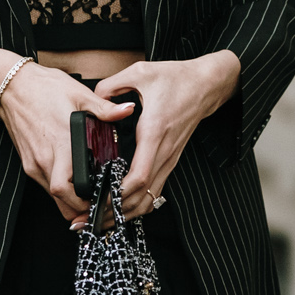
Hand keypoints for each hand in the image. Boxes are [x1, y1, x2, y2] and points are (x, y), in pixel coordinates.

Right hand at [0, 49, 126, 222]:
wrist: (11, 86)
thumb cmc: (43, 88)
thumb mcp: (79, 93)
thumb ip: (105, 108)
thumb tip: (128, 110)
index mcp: (60, 144)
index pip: (67, 189)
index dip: (85, 202)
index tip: (103, 201)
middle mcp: (44, 160)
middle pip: (61, 201)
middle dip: (81, 209)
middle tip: (100, 205)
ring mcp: (33, 164)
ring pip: (53, 196)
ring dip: (70, 201)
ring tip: (90, 195)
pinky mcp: (27, 163)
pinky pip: (45, 185)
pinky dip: (60, 190)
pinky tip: (73, 180)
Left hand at [100, 52, 240, 219]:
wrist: (206, 85)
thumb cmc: (175, 78)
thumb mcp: (140, 73)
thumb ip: (111, 86)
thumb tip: (91, 101)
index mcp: (153, 132)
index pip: (138, 175)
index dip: (117, 194)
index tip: (97, 201)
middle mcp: (163, 151)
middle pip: (141, 196)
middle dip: (115, 211)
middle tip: (88, 221)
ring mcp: (169, 159)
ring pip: (149, 199)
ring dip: (125, 213)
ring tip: (100, 221)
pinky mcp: (169, 161)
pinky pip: (154, 191)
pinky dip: (136, 204)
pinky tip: (119, 209)